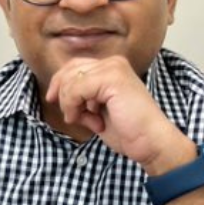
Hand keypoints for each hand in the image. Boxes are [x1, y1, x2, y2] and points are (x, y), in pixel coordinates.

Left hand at [45, 56, 195, 174]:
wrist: (150, 141)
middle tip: (74, 116)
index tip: (53, 100)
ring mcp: (113, 68)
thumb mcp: (98, 108)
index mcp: (111, 67)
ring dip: (72, 106)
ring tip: (91, 121)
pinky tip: (94, 122)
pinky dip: (77, 108)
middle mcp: (113, 63)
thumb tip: (58, 92)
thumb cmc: (128, 130)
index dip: (60, 83)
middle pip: (70, 71)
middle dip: (64, 96)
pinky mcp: (112, 78)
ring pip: (71, 81)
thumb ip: (83, 95)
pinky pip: (76, 89)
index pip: (74, 66)